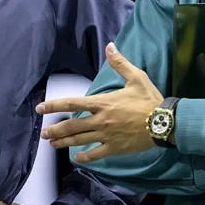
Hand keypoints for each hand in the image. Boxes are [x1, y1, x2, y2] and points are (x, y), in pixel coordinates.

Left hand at [37, 42, 163, 162]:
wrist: (163, 122)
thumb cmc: (149, 99)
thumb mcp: (136, 77)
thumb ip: (120, 63)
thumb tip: (110, 46)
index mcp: (103, 103)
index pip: (73, 103)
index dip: (54, 105)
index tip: (40, 108)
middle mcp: (101, 120)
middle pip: (71, 126)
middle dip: (55, 130)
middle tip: (43, 133)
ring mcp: (106, 135)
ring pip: (79, 140)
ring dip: (63, 142)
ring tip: (52, 144)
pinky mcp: (114, 147)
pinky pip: (95, 154)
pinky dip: (85, 156)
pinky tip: (77, 157)